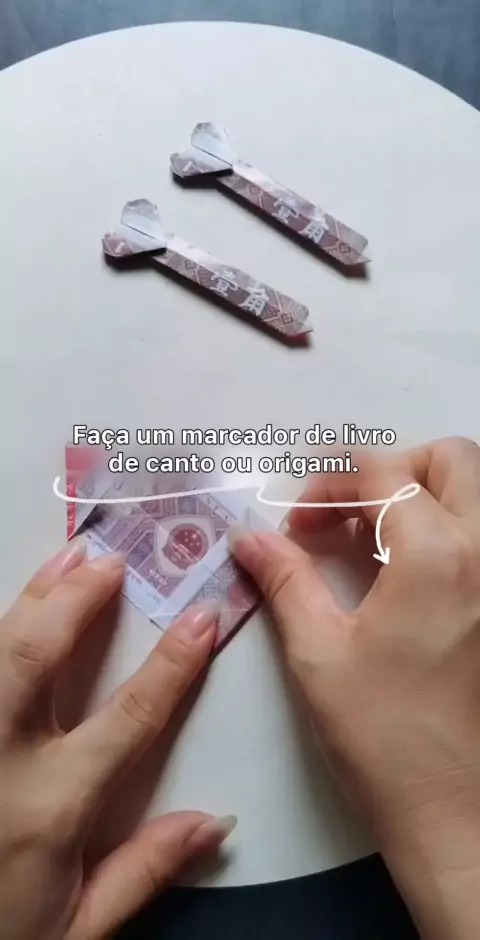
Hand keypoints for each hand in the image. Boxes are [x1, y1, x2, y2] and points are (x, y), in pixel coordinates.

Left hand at [0, 542, 233, 939]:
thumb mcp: (77, 932)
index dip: (171, 664)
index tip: (201, 616)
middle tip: (112, 561)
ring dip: (31, 598)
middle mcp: (0, 762)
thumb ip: (143, 872)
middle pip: (36, 656)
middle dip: (77, 600)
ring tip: (65, 558)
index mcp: (49, 808)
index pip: (127, 717)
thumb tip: (214, 822)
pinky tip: (11, 612)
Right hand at [230, 437, 479, 939]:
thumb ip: (284, 579)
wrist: (457, 816)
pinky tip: (402, 573)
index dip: (329, 482)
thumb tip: (248, 537)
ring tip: (368, 540)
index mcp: (438, 555)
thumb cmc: (385, 741)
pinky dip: (443, 532)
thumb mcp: (319, 653)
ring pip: (476, 495)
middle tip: (344, 514)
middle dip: (392, 470)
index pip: (383, 472)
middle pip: (451, 461)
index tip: (295, 519)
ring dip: (422, 496)